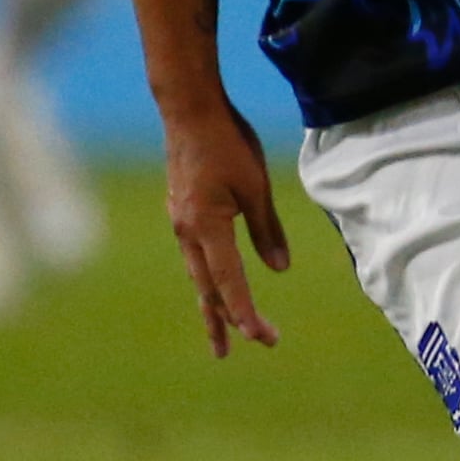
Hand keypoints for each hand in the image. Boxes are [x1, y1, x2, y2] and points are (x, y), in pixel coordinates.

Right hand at [161, 93, 290, 356]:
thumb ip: (267, 230)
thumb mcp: (257, 187)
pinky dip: (207, 278)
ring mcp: (180, 223)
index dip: (246, 313)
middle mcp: (187, 232)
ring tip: (221, 336)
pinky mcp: (180, 213)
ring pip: (198, 275)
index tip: (262, 338)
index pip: (229, 283)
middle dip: (227, 321)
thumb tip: (279, 269)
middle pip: (208, 289)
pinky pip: (195, 256)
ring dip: (212, 306)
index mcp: (206, 227)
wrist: (188, 110)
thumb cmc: (228, 143)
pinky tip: (213, 286)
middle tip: (244, 350)